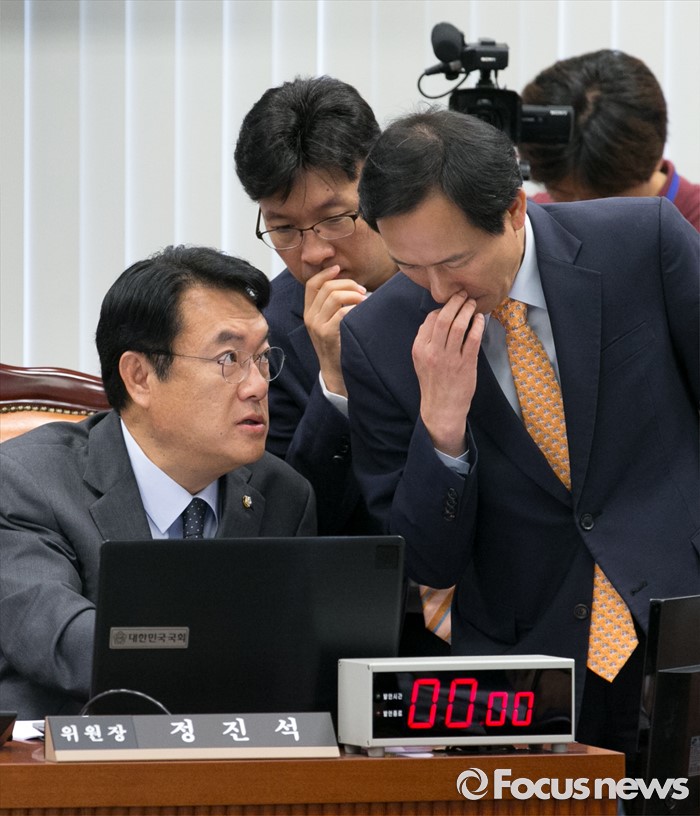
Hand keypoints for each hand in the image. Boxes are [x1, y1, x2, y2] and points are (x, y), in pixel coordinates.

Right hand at [304, 266, 366, 396]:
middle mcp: (309, 317)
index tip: (339, 269)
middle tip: (362, 290)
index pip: (311, 284)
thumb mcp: (329, 324)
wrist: (334, 371)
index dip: (325, 273)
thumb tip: (350, 285)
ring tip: (364, 300)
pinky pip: (342, 312)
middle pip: (326, 288)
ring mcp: (317, 325)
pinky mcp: (327, 334)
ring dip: (353, 295)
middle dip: (347, 284)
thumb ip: (333, 306)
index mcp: (309, 312)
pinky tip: (362, 312)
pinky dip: (355, 308)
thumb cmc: (338, 345)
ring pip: (334, 297)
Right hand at [412, 293, 484, 456]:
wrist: (442, 407)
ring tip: (472, 304)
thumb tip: (434, 319)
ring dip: (467, 310)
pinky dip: (478, 325)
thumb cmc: (433, 383)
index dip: (442, 308)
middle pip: (444, 318)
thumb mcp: (420, 361)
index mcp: (420, 349)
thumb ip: (425, 340)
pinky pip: (473, 339)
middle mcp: (433, 352)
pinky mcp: (466, 364)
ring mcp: (450, 358)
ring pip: (459, 326)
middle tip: (463, 294)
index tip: (451, 305)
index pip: (430, 320)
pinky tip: (480, 319)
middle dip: (455, 302)